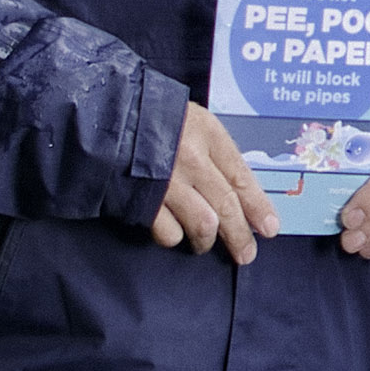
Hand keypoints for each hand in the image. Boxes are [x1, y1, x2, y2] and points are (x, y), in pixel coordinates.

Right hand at [154, 104, 281, 264]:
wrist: (100, 117)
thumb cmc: (149, 117)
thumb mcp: (190, 120)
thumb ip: (213, 150)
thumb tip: (237, 188)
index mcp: (207, 134)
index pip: (242, 178)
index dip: (258, 207)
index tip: (270, 227)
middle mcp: (191, 159)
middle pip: (227, 206)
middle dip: (240, 235)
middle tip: (246, 253)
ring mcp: (166, 182)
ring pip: (203, 224)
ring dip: (207, 241)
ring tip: (205, 245)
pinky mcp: (141, 200)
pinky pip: (169, 231)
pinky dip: (174, 237)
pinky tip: (175, 234)